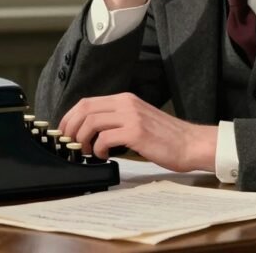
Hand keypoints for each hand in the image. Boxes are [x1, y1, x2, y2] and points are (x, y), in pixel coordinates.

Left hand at [59, 92, 216, 172]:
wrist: (190, 144)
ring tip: (87, 152)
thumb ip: (117, 120)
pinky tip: (103, 155)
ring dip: (83, 139)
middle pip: (85, 109)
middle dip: (71, 127)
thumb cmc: (166, 137)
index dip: (70, 117)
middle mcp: (126, 104)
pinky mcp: (136, 132)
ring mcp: (131, 116)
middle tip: (70, 143)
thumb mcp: (138, 120)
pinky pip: (105, 138)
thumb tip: (91, 132)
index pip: (87, 102)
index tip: (65, 131)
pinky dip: (97, 149)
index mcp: (125, 99)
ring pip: (91, 122)